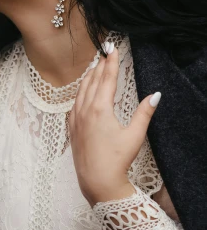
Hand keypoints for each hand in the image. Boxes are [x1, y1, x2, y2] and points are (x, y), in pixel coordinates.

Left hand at [69, 42, 160, 205]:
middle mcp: (85, 111)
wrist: (97, 182)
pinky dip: (79, 94)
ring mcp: (76, 120)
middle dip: (99, 65)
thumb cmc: (117, 160)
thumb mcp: (135, 135)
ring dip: (89, 78)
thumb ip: (144, 113)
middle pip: (92, 81)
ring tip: (95, 67)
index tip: (112, 47)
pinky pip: (74, 105)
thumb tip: (156, 94)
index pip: (107, 78)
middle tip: (105, 52)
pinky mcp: (72, 130)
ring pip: (81, 92)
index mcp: (100, 109)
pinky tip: (82, 94)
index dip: (111, 61)